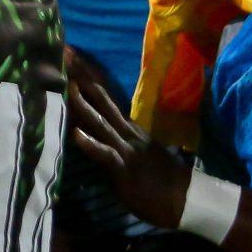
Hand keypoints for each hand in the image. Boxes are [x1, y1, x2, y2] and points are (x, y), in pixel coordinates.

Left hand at [67, 59, 191, 229]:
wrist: (186, 199)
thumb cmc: (160, 177)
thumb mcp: (137, 151)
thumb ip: (118, 138)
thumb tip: (94, 129)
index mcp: (127, 127)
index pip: (105, 96)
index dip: (88, 76)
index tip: (71, 54)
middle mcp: (125, 132)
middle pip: (101, 99)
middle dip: (82, 76)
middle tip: (65, 52)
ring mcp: (125, 149)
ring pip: (100, 122)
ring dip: (82, 104)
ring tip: (67, 84)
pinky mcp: (124, 169)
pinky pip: (106, 154)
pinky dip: (91, 144)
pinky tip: (76, 134)